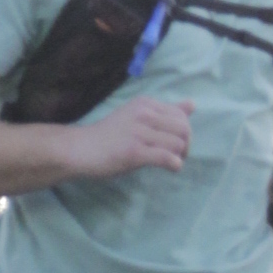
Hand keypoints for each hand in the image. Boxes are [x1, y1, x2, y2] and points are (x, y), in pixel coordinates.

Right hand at [73, 95, 192, 178]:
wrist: (79, 149)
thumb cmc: (108, 136)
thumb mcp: (137, 116)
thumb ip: (164, 112)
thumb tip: (192, 105)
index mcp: (146, 104)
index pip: (181, 115)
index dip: (184, 133)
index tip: (175, 145)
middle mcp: (144, 114)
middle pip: (184, 129)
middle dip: (186, 145)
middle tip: (176, 155)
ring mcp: (139, 132)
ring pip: (178, 144)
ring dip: (180, 156)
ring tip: (170, 162)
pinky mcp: (135, 151)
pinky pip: (167, 157)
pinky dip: (174, 165)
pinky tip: (170, 168)